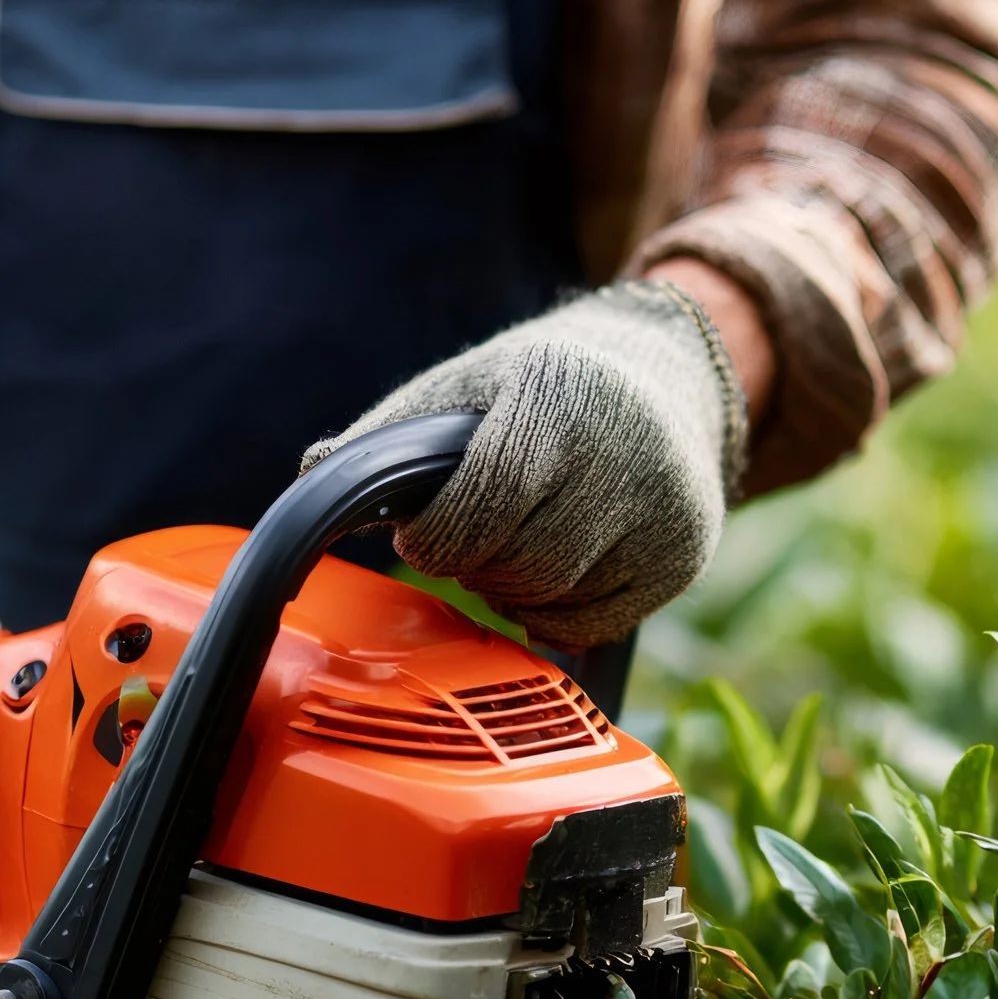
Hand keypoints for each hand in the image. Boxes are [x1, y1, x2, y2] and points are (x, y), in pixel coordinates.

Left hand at [304, 281, 749, 650]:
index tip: (422, 537)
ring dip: (512, 592)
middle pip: (518, 563)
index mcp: (559, 393)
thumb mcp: (467, 383)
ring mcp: (664, 509)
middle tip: (469, 544)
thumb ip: (391, 433)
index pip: (485, 500)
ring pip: (554, 600)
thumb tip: (312, 476)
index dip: (439, 537)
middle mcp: (625, 450)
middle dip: (475, 565)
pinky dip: (557, 613)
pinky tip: (554, 571)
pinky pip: (596, 624)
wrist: (670, 375)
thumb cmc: (544, 384)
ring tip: (513, 549)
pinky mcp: (686, 555)